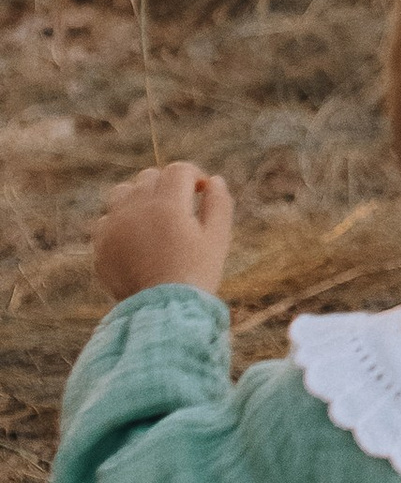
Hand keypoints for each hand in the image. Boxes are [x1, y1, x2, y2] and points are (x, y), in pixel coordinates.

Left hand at [94, 163, 233, 303]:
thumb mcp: (217, 239)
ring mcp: (115, 226)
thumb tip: (214, 180)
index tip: (200, 191)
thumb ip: (219, 203)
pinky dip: (121, 221)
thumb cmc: (196, 275)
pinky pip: (106, 219)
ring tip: (153, 217)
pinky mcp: (100, 245)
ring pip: (123, 191)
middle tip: (180, 208)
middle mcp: (137, 209)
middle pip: (150, 177)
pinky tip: (136, 238)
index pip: (178, 170)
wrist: (162, 312)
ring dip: (139, 196)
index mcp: (168, 205)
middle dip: (168, 186)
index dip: (193, 176)